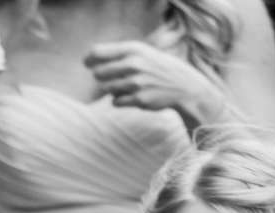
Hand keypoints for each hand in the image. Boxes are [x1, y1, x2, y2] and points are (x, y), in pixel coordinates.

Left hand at [84, 40, 221, 125]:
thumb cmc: (160, 69)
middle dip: (102, 77)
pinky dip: (120, 100)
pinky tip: (132, 97)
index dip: (89, 60)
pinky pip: (116, 101)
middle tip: (113, 79)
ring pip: (106, 88)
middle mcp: (133, 64)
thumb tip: (90, 59)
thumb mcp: (143, 53)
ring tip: (127, 87)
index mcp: (133, 49)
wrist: (186, 88)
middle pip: (99, 73)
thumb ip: (119, 53)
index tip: (88, 64)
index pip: (97, 52)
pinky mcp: (139, 100)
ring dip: (112, 89)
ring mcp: (136, 83)